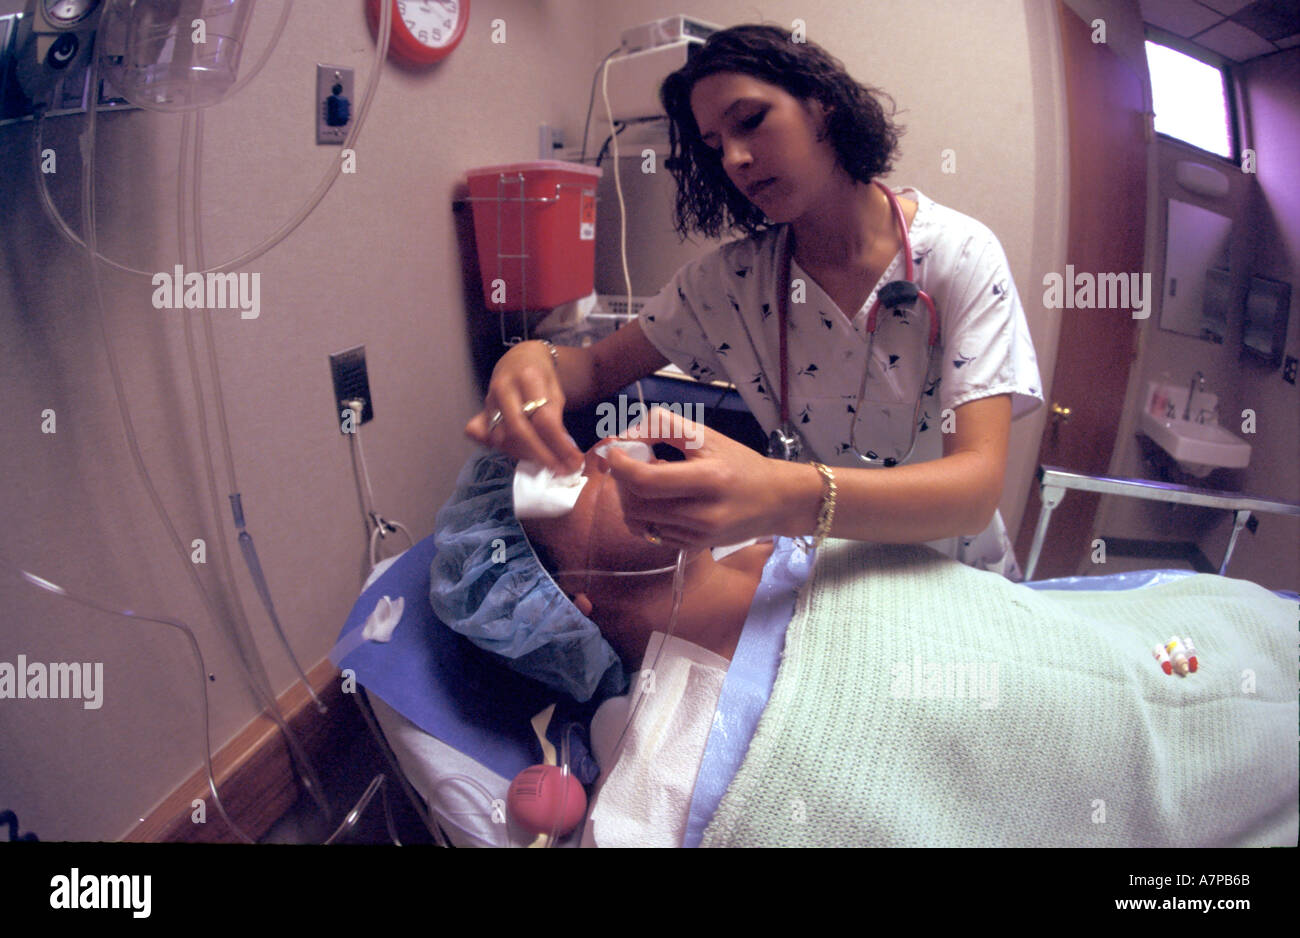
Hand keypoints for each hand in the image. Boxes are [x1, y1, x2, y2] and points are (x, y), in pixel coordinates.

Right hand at [465, 341, 583, 473]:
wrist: (518, 358)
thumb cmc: (541, 377)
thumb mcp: (556, 390)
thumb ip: (556, 418)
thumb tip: (564, 452)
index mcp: (528, 377)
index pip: (543, 418)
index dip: (559, 444)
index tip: (574, 460)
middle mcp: (504, 388)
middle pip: (519, 430)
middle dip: (541, 455)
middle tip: (560, 469)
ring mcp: (489, 400)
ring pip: (502, 437)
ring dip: (525, 455)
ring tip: (546, 463)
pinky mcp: (480, 411)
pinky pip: (487, 437)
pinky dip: (504, 449)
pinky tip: (521, 453)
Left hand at [602, 407, 813, 548]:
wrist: (777, 501)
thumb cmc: (742, 464)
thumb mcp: (708, 436)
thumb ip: (665, 428)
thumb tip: (626, 437)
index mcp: (709, 479)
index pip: (646, 480)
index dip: (620, 465)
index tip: (614, 451)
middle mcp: (702, 514)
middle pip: (636, 504)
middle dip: (622, 482)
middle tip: (630, 464)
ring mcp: (697, 536)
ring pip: (638, 522)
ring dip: (628, 499)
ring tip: (645, 481)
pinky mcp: (694, 547)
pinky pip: (651, 534)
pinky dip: (642, 515)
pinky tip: (657, 500)